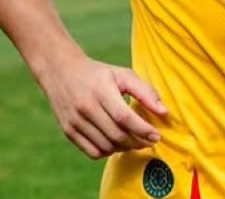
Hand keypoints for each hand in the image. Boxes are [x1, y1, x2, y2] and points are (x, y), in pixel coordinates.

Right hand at [39, 54, 167, 159]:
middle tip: (149, 141)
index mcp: (101, 90)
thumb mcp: (122, 74)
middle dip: (137, 142)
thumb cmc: (98, 74)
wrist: (60, 71)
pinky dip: (108, 152)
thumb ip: (145, 91)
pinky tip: (116, 143)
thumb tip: (164, 112)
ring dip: (125, 148)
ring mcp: (75, 121)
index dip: (143, 129)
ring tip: (134, 141)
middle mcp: (86, 107)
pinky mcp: (68, 131)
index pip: (124, 117)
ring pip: (106, 146)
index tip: (157, 136)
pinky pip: (93, 152)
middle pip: (117, 135)